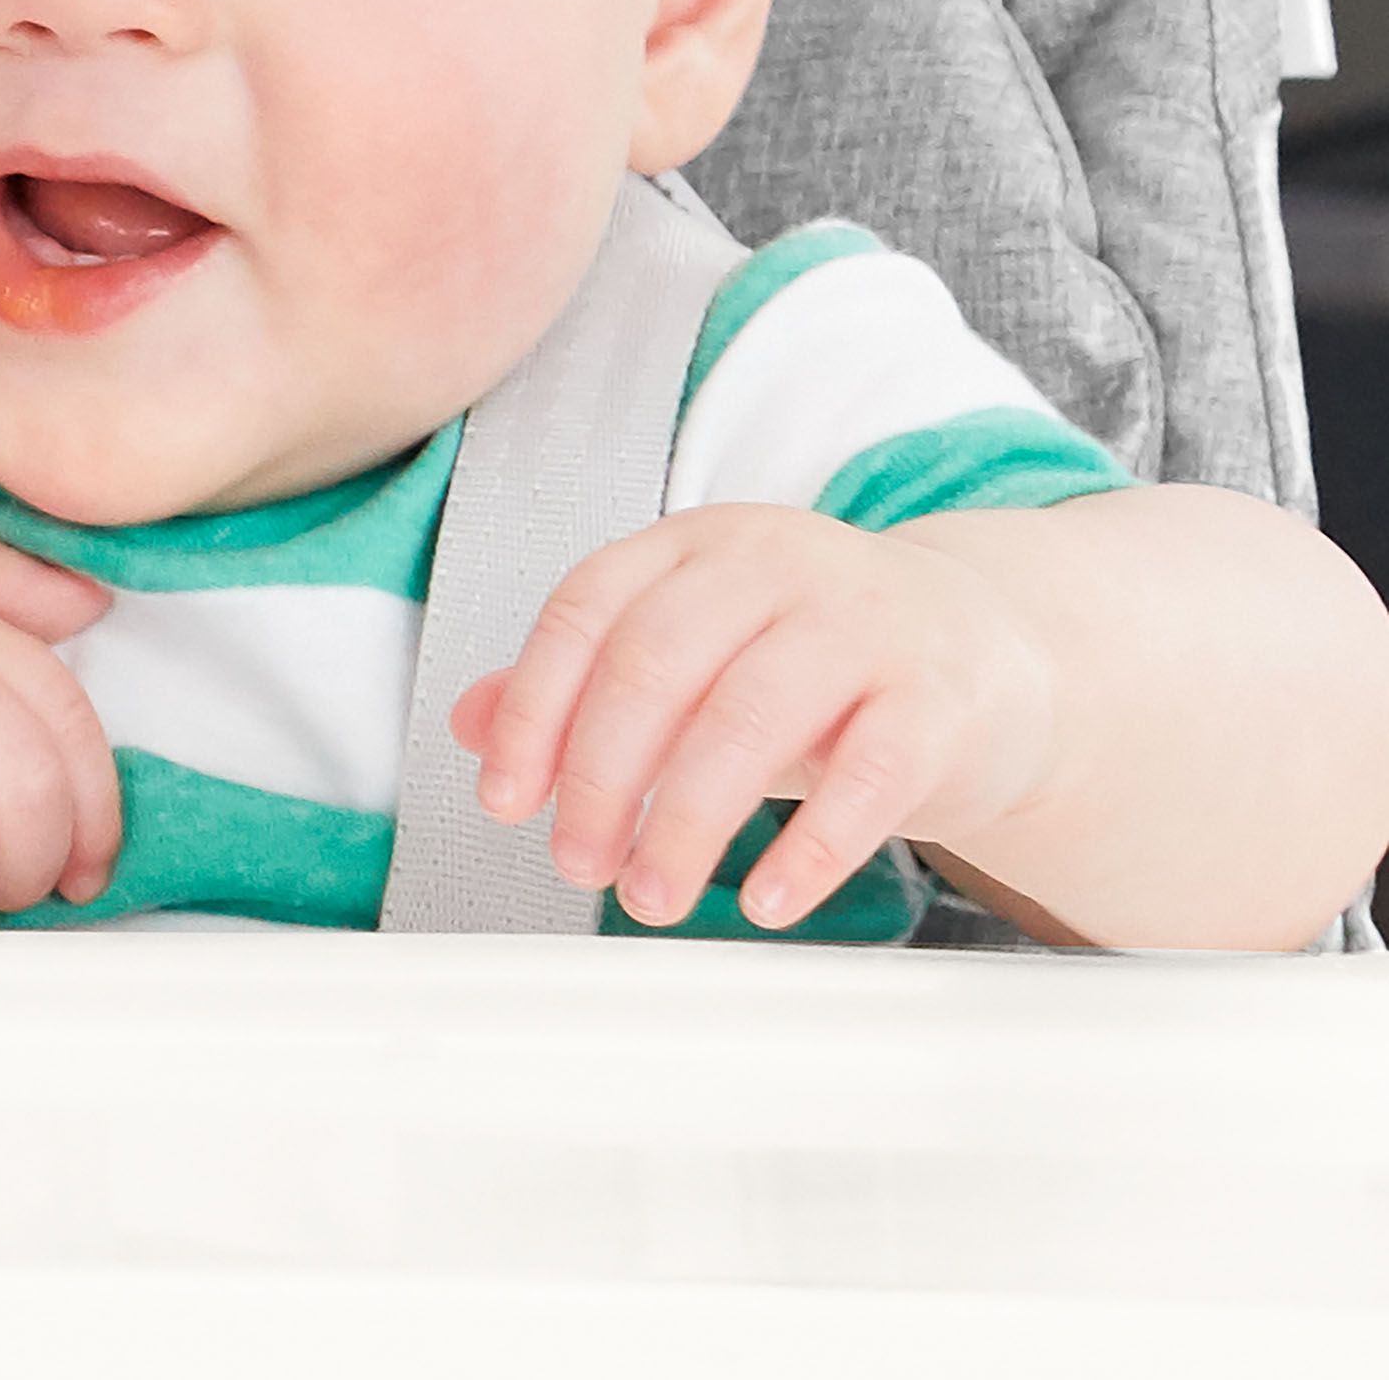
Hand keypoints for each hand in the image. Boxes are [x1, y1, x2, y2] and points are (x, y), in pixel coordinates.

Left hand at [450, 504, 1061, 930]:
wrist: (985, 651)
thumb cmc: (810, 661)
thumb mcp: (694, 652)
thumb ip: (583, 680)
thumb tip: (465, 722)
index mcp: (697, 546)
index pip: (587, 610)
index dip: (533, 708)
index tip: (504, 799)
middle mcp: (774, 564)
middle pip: (655, 662)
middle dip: (600, 775)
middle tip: (576, 862)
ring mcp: (862, 624)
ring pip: (749, 720)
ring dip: (685, 822)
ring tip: (650, 896)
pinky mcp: (940, 698)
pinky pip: (868, 776)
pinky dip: (811, 848)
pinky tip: (771, 902)